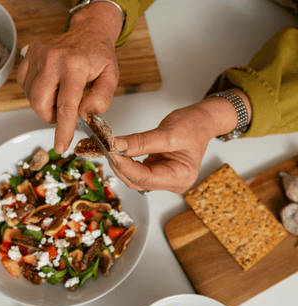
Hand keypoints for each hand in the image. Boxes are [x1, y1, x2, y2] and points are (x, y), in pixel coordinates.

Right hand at [17, 2, 122, 153]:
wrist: (88, 31)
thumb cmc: (100, 56)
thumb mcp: (111, 77)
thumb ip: (101, 98)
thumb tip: (85, 115)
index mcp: (75, 65)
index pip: (66, 106)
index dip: (63, 130)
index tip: (60, 146)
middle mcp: (53, 59)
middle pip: (41, 104)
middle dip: (51, 117)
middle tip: (65, 113)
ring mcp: (38, 55)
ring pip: (31, 97)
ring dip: (45, 105)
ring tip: (60, 95)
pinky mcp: (29, 54)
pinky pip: (25, 86)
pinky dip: (36, 93)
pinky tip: (50, 86)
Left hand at [110, 89, 251, 192]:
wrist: (202, 120)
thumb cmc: (194, 126)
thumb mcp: (167, 132)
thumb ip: (141, 142)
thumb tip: (117, 145)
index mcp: (180, 177)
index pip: (146, 179)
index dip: (126, 167)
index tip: (111, 153)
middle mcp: (172, 182)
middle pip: (139, 181)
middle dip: (121, 167)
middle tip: (107, 150)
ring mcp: (164, 178)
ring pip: (135, 178)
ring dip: (122, 165)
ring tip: (111, 150)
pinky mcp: (157, 171)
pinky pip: (137, 171)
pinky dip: (127, 162)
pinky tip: (119, 152)